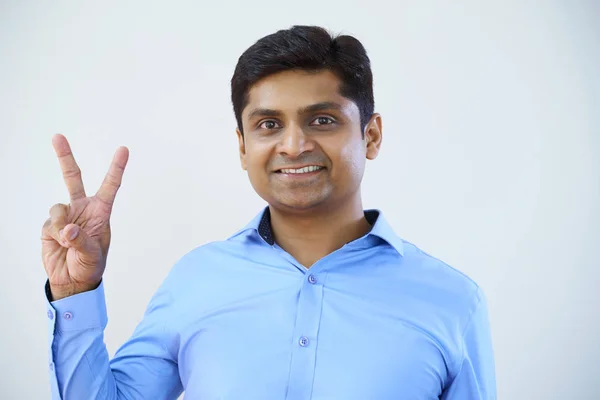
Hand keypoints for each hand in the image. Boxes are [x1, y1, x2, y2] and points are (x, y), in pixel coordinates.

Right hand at [41, 134, 128, 300]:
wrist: (71, 281)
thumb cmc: (90, 266)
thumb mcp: (92, 255)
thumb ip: (80, 240)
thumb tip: (67, 229)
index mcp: (100, 212)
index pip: (110, 186)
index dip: (116, 168)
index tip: (124, 149)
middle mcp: (82, 209)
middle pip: (73, 178)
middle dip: (64, 157)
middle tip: (57, 136)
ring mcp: (65, 215)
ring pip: (58, 208)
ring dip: (61, 226)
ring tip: (68, 242)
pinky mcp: (49, 225)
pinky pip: (49, 223)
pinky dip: (54, 234)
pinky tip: (59, 245)